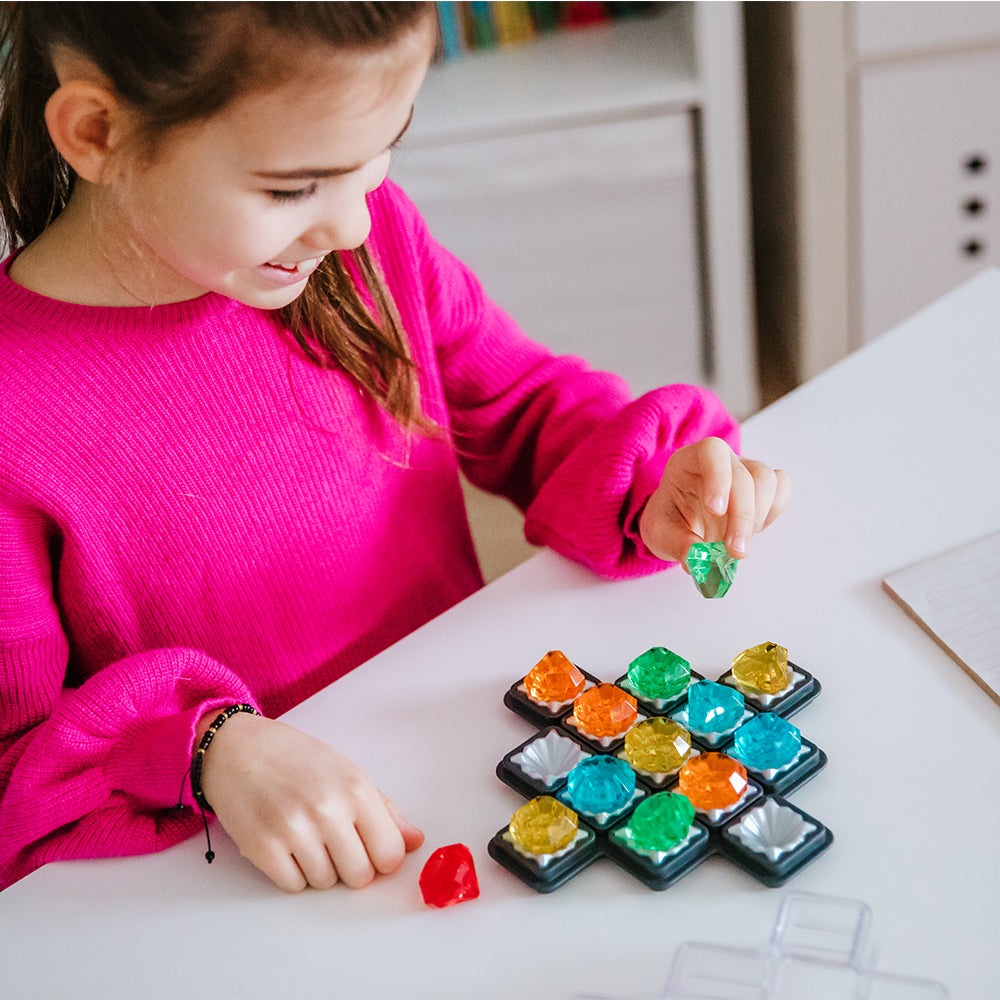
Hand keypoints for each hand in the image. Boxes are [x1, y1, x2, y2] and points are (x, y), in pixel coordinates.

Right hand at [197, 713, 424, 891]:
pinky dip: (293, 874)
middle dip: (352, 867)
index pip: (391, 854)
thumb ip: (384, 810)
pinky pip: (294, 886)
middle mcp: (327, 811)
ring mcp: (293, 831)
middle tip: (336, 842)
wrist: (238, 749)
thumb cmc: (296, 759)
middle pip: (360, 876)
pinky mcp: (262, 849)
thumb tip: (415, 841)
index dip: (383, 857)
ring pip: (326, 884)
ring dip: (321, 868)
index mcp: (355, 789)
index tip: (371, 848)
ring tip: (307, 836)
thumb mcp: (347, 772)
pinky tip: (286, 845)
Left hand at [638, 436, 790, 563]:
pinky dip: (772, 512)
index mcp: (690, 461)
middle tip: (735, 550)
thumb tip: (697, 558)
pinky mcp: (763, 486)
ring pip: (767, 480)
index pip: (712, 452)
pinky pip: (781, 489)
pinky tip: (753, 530)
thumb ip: (677, 544)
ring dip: (758, 517)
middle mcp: (721, 460)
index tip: (716, 511)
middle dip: (743, 516)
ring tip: (739, 543)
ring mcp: (745, 469)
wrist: (680, 521)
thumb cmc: (669, 519)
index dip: (718, 478)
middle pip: (744, 475)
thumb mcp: (660, 534)